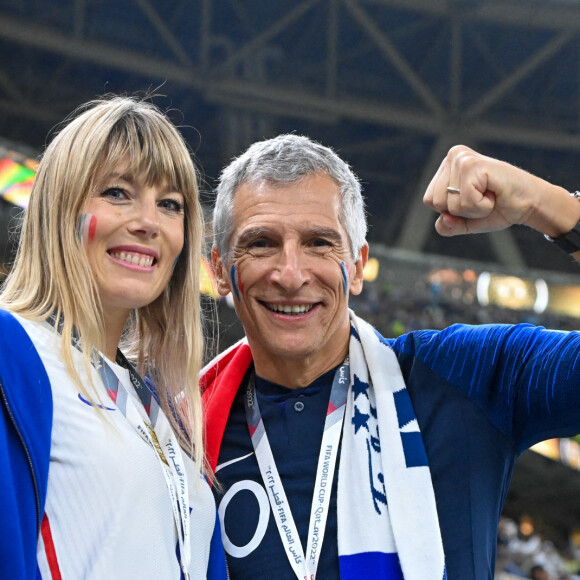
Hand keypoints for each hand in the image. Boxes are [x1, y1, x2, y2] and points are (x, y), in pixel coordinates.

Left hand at [423, 145, 543, 236]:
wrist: (528, 205)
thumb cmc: (497, 208)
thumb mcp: (464, 222)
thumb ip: (447, 225)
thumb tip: (443, 219)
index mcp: (446, 166)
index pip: (429, 200)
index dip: (451, 210)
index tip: (474, 199)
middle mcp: (453, 156)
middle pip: (436, 202)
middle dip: (461, 210)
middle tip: (483, 198)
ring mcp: (462, 159)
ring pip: (450, 204)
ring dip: (473, 209)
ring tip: (489, 195)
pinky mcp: (472, 165)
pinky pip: (465, 202)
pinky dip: (481, 207)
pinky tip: (494, 194)